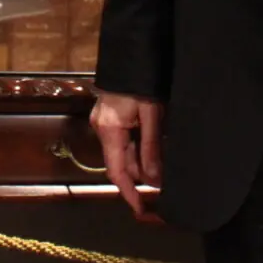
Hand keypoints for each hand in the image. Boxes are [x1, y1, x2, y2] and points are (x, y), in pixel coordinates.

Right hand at [90, 90, 162, 216]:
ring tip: (160, 170)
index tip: (140, 208)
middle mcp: (102, 128)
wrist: (131, 53)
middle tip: (160, 188)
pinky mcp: (109, 115)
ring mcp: (103, 121)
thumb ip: (151, 147)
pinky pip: (122, 140)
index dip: (128, 192)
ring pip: (122, 151)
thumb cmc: (141, 81)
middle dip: (139, 176)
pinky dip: (135, 149)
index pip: (116, 172)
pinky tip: (151, 152)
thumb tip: (154, 178)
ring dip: (139, 162)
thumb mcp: (152, 115)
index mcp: (109, 130)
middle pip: (119, 162)